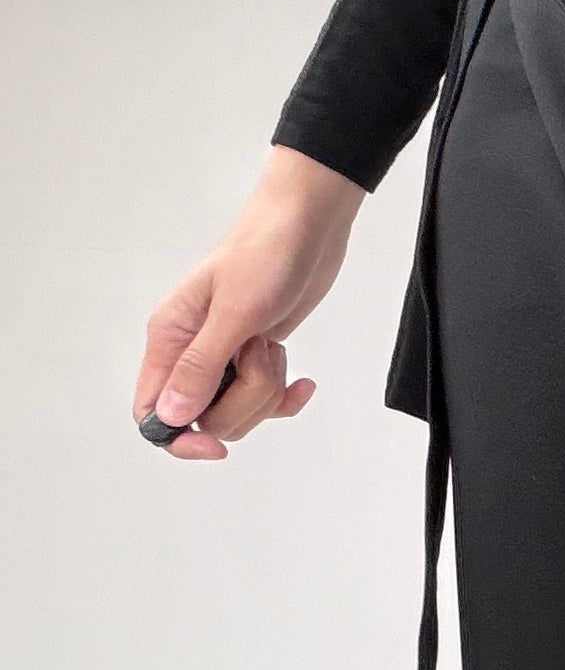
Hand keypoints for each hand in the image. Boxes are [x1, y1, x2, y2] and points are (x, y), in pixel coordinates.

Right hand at [134, 148, 367, 459]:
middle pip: (205, 418)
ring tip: (272, 344)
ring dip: (266, 390)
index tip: (214, 445)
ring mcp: (226, 355)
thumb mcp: (234, 311)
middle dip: (243, 401)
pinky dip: (286, 395)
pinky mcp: (258, 354)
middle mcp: (192, 351)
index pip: (152, 411)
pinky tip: (302, 380)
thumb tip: (173, 415)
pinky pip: (266, 400)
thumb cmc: (265, 252)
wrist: (308, 224)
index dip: (178, 437)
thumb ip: (201, 366)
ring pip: (239, 410)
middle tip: (259, 354)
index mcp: (170, 338)